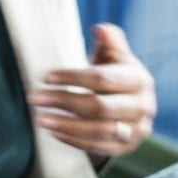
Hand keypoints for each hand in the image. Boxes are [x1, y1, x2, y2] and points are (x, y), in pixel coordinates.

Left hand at [27, 23, 155, 160]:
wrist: (129, 103)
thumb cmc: (114, 73)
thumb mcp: (113, 54)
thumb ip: (109, 40)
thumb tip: (100, 29)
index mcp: (139, 79)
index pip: (102, 79)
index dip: (72, 77)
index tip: (45, 77)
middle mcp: (142, 106)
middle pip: (99, 106)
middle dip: (64, 101)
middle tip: (34, 98)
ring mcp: (137, 130)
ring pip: (99, 131)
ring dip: (66, 124)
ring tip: (40, 118)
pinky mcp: (127, 148)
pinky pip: (98, 147)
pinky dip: (74, 140)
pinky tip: (53, 131)